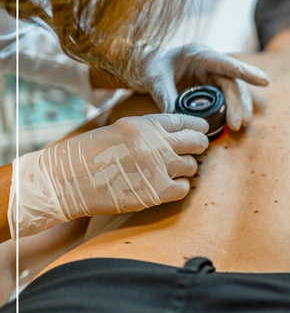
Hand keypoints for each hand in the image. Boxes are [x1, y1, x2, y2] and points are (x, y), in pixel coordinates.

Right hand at [8, 114, 208, 238]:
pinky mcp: (155, 192)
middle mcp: (154, 144)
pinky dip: (180, 187)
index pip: (183, 120)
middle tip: (197, 149)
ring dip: (187, 168)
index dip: (197, 126)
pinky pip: (184, 188)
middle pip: (196, 141)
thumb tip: (174, 135)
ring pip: (192, 165)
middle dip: (199, 144)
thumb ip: (147, 131)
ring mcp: (157, 168)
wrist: (64, 181)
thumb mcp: (118, 130)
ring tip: (175, 169)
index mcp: (143, 124)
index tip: (202, 129)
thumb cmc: (86, 155)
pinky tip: (170, 185)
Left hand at [134, 44, 269, 129]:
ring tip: (239, 126)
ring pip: (232, 92)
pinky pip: (225, 99)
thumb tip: (176, 120)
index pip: (226, 63)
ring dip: (238, 109)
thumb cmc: (151, 67)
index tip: (264, 81)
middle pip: (232, 83)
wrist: (146, 67)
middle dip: (239, 103)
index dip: (246, 72)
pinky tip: (233, 124)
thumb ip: (166, 98)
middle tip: (239, 123)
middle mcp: (210, 64)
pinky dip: (230, 111)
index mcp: (199, 54)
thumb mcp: (155, 80)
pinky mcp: (211, 88)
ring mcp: (212, 76)